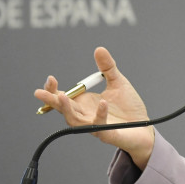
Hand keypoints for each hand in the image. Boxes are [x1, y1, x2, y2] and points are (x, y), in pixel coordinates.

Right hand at [34, 47, 154, 169]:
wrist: (144, 127)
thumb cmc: (129, 107)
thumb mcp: (118, 83)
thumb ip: (108, 68)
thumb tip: (99, 49)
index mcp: (84, 103)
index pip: (64, 97)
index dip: (53, 90)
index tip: (50, 79)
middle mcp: (85, 115)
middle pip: (63, 109)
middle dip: (51, 100)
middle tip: (40, 93)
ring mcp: (95, 126)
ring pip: (75, 120)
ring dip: (67, 109)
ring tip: (62, 96)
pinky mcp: (107, 134)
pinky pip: (100, 125)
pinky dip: (100, 114)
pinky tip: (103, 103)